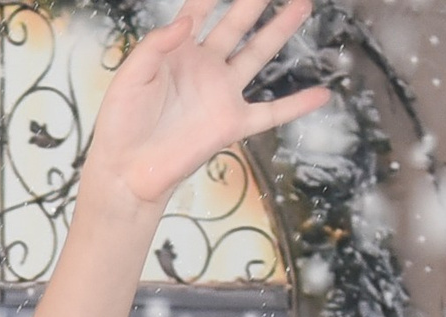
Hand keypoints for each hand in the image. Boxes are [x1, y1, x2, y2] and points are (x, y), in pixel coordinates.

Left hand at [86, 0, 334, 207]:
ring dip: (279, 31)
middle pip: (235, 24)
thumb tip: (187, 21)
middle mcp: (204, 67)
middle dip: (254, 2)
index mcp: (177, 52)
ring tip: (301, 6)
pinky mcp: (232, 124)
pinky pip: (271, 113)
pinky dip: (298, 105)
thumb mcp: (130, 76)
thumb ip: (155, 45)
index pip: (199, 10)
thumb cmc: (122, 123)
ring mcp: (221, 94)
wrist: (128, 170)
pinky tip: (322, 94)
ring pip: (257, 55)